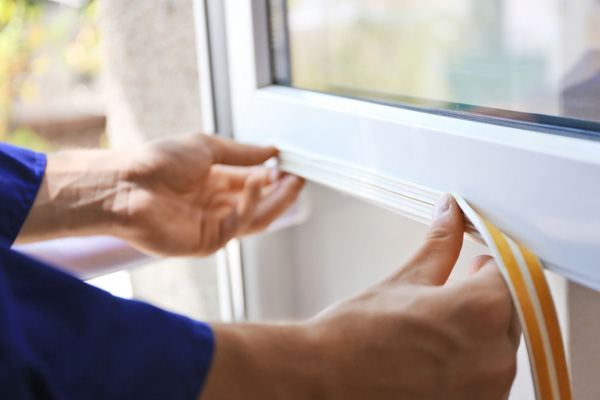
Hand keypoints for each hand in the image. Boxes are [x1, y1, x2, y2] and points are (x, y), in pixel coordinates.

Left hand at [117, 134, 303, 255]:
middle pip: (260, 204)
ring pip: (255, 218)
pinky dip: (251, 204)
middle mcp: (216, 205)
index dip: (274, 176)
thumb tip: (272, 151)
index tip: (292, 165)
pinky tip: (258, 181)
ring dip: (276, 201)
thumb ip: (242, 153)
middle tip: (300, 178)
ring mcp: (213, 225)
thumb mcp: (206, 148)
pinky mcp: (207, 242)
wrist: (125, 184)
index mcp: (215, 183)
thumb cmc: (156, 162)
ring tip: (292, 182)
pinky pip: (238, 225)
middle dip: (282, 192)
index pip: (254, 183)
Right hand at [202, 194, 518, 399]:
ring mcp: (485, 392)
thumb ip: (440, 244)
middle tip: (450, 296)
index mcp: (481, 311)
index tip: (476, 266)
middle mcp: (493, 357)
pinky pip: (486, 379)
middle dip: (485, 301)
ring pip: (499, 349)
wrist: (324, 378)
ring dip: (479, 335)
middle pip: (510, 314)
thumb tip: (450, 212)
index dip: (490, 268)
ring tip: (435, 330)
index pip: (511, 276)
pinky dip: (470, 366)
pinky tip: (435, 358)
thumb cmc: (355, 335)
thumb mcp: (404, 281)